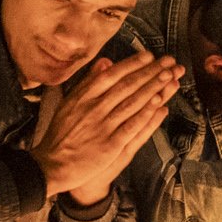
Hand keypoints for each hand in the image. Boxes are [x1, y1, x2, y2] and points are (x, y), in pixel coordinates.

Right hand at [32, 48, 180, 201]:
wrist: (52, 166)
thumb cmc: (62, 133)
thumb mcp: (69, 103)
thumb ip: (88, 82)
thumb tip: (106, 62)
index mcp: (82, 97)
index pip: (111, 75)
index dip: (132, 64)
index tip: (149, 55)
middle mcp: (93, 109)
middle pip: (126, 86)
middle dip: (150, 72)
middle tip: (168, 61)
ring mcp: (102, 126)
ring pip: (132, 103)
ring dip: (153, 88)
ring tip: (169, 76)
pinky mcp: (110, 145)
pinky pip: (132, 126)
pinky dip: (146, 114)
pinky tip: (159, 103)